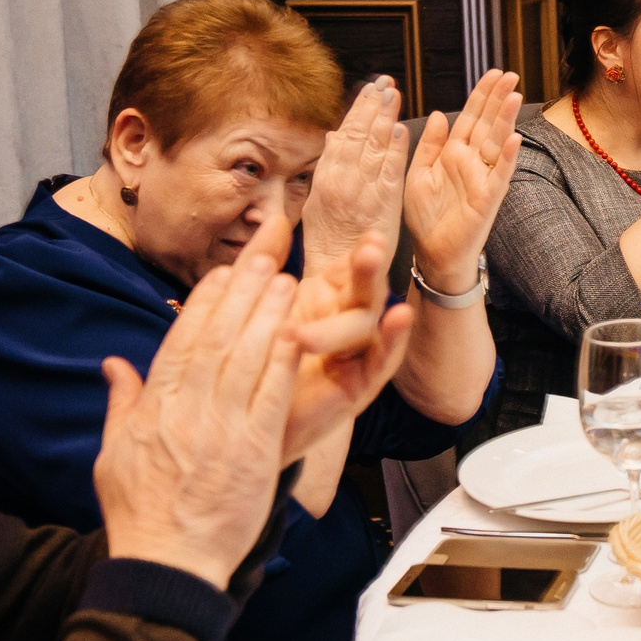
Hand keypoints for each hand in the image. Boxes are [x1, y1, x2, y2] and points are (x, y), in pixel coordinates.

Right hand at [93, 224, 304, 589]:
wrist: (166, 562)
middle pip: (216, 337)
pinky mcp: (253, 450)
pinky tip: (297, 332)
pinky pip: (271, 394)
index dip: (204, 303)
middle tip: (263, 257)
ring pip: (246, 357)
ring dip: (267, 315)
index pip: (180, 341)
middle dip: (241, 293)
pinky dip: (283, 360)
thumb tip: (113, 364)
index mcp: (154, 407)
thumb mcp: (112, 454)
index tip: (221, 275)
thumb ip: (120, 403)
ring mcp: (221, 428)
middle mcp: (186, 410)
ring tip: (287, 281)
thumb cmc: (141, 513)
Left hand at [271, 220, 416, 462]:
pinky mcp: (357, 386)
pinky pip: (381, 361)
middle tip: (370, 249)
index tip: (369, 236)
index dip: (360, 253)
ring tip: (350, 289)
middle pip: (365, 290)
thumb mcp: (255, 304)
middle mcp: (346, 322)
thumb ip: (265, 261)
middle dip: (368, 269)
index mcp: (326, 299)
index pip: (350, 269)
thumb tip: (278, 219)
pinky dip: (393, 340)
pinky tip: (400, 318)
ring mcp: (355, 354)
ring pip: (367, 324)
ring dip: (364, 306)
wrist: (241, 421)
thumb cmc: (254, 359)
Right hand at [303, 78, 406, 264]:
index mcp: (326, 177)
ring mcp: (362, 190)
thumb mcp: (318, 200)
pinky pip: (389, 171)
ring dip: (384, 118)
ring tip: (393, 94)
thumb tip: (335, 136)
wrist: (337, 274)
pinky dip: (394, 149)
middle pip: (358, 134)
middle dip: (372, 106)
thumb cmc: (328, 240)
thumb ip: (330, 166)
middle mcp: (342, 180)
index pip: (344, 134)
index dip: (358, 110)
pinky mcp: (382, 204)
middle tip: (385, 82)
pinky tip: (401, 130)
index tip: (370, 89)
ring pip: (373, 146)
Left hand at [405, 71, 522, 283]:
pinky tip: (514, 139)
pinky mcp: (488, 198)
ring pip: (497, 143)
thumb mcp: (417, 173)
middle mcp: (471, 162)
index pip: (470, 118)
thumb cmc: (426, 216)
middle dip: (497, 99)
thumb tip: (441, 113)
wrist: (432, 252)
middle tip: (509, 75)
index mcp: (453, 153)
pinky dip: (508, 157)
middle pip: (487, 124)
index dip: (481, 96)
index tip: (492, 74)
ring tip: (514, 96)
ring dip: (506, 120)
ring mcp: (483, 179)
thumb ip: (429, 144)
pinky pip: (500, 175)